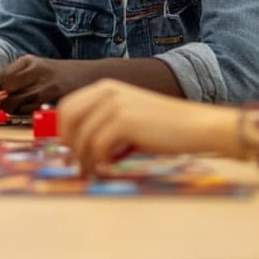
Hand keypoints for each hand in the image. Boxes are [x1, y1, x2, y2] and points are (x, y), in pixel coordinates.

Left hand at [0, 55, 93, 112]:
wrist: (90, 75)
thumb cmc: (59, 75)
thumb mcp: (39, 68)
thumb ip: (18, 78)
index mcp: (29, 60)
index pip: (2, 77)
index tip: (3, 95)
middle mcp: (36, 69)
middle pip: (7, 89)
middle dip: (4, 101)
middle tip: (9, 106)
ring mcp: (45, 83)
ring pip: (16, 102)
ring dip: (15, 109)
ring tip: (22, 109)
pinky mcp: (54, 97)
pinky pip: (31, 110)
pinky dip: (27, 113)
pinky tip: (34, 110)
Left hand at [57, 79, 237, 174]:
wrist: (195, 126)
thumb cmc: (162, 127)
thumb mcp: (128, 115)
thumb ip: (102, 122)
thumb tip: (74, 144)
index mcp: (105, 87)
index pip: (67, 107)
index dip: (64, 131)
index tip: (70, 150)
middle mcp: (106, 91)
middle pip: (68, 120)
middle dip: (70, 145)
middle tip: (79, 163)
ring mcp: (114, 104)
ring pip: (82, 137)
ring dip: (85, 159)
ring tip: (95, 171)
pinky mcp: (124, 121)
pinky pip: (98, 146)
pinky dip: (100, 161)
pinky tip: (110, 167)